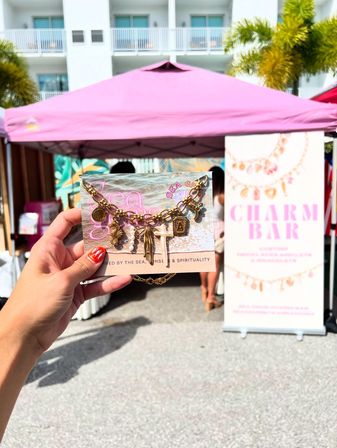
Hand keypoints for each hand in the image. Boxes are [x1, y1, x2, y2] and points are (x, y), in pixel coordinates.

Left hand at [1, 208, 131, 355]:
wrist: (25, 335)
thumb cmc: (34, 303)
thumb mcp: (61, 281)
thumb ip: (84, 266)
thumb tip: (101, 251)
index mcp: (49, 249)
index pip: (65, 223)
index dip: (81, 214)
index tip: (101, 213)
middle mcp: (60, 260)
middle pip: (86, 246)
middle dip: (104, 243)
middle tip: (124, 238)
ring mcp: (69, 277)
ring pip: (94, 266)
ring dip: (110, 264)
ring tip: (129, 258)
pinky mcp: (76, 294)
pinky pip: (95, 284)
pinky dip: (108, 283)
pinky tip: (124, 279)